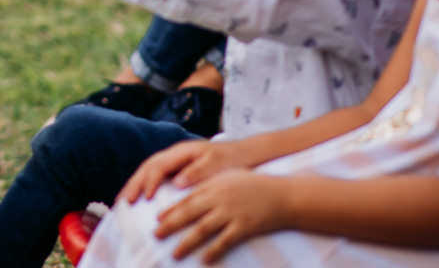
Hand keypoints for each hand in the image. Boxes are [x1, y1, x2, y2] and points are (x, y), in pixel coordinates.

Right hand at [120, 139, 259, 205]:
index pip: (159, 166)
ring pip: (148, 171)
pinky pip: (155, 176)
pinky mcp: (176, 169)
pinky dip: (144, 186)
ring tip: (123, 201)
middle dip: (134, 184)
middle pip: (147, 167)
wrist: (242, 154)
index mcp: (181, 151)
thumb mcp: (216, 163)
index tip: (146, 199)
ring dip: (135, 185)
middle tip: (124, 201)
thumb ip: (197, 171)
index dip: (150, 182)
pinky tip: (139, 198)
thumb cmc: (230, 159)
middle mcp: (173, 155)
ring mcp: (173, 161)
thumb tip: (177, 182)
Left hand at [152, 170, 291, 262]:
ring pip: (203, 229)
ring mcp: (231, 213)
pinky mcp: (244, 226)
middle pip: (189, 213)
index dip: (170, 210)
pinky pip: (225, 241)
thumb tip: (187, 195)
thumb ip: (208, 185)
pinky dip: (214, 251)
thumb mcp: (228, 178)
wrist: (283, 195)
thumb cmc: (254, 185)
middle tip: (156, 235)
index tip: (156, 219)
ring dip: (187, 242)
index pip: (186, 198)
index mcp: (213, 186)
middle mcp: (219, 198)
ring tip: (175, 253)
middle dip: (171, 225)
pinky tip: (204, 260)